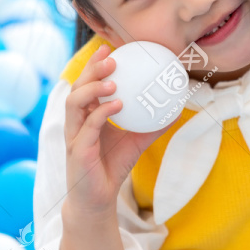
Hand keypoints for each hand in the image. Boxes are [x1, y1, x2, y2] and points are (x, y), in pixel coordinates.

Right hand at [64, 43, 176, 215]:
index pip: (87, 85)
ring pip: (74, 104)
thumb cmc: (111, 167)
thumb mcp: (136, 142)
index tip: (109, 49)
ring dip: (92, 89)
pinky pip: (87, 128)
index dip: (94, 66)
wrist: (98, 200)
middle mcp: (76, 122)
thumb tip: (175, 110)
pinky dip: (101, 113)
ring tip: (112, 81)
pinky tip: (117, 105)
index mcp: (86, 116)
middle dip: (91, 70)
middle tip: (110, 58)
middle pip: (77, 88)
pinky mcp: (77, 151)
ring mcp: (74, 136)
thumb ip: (152, 125)